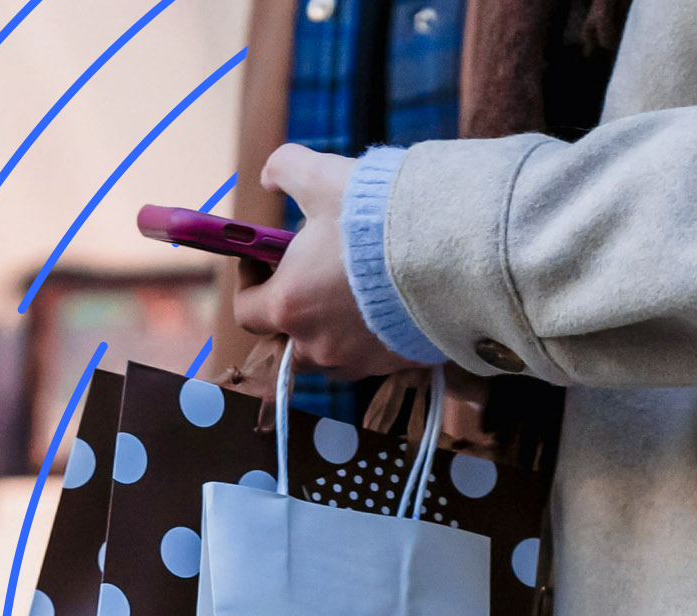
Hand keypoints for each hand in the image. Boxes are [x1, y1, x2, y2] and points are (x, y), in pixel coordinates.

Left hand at [231, 145, 401, 378]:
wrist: (450, 250)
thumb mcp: (322, 176)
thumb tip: (269, 177)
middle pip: (286, 340)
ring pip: (328, 353)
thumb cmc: (376, 215)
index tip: (262, 258)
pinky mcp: (393, 365)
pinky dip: (368, 336)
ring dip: (329, 327)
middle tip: (309, 275)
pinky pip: (369, 357)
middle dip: (291, 310)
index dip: (249, 282)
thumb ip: (284, 168)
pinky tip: (386, 303)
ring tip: (350, 290)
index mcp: (288, 306)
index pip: (246, 312)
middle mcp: (316, 344)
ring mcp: (356, 361)